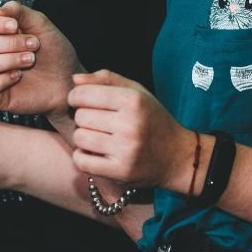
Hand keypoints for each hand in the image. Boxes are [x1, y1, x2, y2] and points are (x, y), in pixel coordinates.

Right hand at [0, 2, 82, 117]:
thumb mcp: (40, 24)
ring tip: (30, 60)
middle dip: (10, 43)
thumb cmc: (54, 52)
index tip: (15, 26)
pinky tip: (18, 76)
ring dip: (9, 60)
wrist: (67, 78)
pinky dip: (1, 80)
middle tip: (34, 45)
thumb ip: (18, 11)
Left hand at [68, 70, 190, 189]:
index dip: (76, 97)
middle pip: (80, 117)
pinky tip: (94, 153)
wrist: (177, 156)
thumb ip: (106, 79)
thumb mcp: (136, 92)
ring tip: (96, 136)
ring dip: (83, 137)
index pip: (83, 94)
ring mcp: (126, 150)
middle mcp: (130, 124)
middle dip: (82, 118)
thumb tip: (74, 80)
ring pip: (80, 138)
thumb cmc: (152, 119)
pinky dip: (83, 157)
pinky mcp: (121, 171)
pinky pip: (82, 161)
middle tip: (95, 121)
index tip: (81, 102)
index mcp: (133, 100)